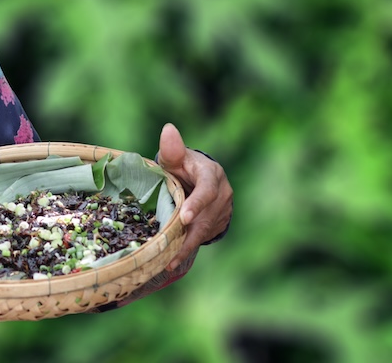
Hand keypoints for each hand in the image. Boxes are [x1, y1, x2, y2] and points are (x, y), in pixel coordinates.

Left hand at [156, 123, 232, 270]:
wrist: (196, 179)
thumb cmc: (181, 165)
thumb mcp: (174, 157)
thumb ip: (171, 148)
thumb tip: (168, 130)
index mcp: (211, 174)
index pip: (208, 190)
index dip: (197, 204)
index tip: (185, 218)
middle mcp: (222, 194)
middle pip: (206, 216)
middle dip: (188, 234)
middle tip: (171, 251)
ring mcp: (223, 210)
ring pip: (205, 230)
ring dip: (187, 246)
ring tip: (169, 261)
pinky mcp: (219, 223)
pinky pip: (204, 237)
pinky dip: (188, 248)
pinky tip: (172, 261)